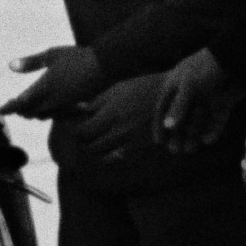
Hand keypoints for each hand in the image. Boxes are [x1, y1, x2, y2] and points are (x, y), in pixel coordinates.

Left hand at [4, 41, 107, 120]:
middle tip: (12, 106)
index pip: (21, 102)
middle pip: (30, 112)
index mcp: (44, 87)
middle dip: (20, 110)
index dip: (10, 108)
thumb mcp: (51, 55)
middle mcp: (52, 101)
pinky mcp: (73, 106)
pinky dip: (46, 113)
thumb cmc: (77, 57)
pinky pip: (55, 115)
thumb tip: (10, 66)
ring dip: (32, 112)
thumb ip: (30, 63)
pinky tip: (46, 107)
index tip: (1, 110)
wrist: (104, 66)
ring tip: (26, 108)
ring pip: (43, 115)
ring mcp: (64, 105)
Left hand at [54, 71, 168, 169]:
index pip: (83, 131)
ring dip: (94, 149)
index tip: (70, 126)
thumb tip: (79, 109)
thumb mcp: (120, 88)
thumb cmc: (145, 87)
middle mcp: (121, 130)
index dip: (73, 130)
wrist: (174, 98)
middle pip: (91, 147)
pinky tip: (110, 145)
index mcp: (113, 111)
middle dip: (82, 141)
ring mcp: (132, 141)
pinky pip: (118, 157)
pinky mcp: (142, 149)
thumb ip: (98, 101)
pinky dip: (110, 154)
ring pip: (103, 155)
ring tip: (94, 140)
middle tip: (81, 134)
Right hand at [157, 47, 235, 149]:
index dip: (159, 125)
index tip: (159, 142)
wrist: (237, 58)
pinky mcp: (222, 104)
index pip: (163, 108)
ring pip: (197, 122)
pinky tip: (207, 140)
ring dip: (193, 136)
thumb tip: (168, 127)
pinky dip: (211, 131)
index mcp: (176, 86)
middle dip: (177, 135)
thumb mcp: (189, 85)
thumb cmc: (207, 67)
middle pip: (180, 119)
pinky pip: (215, 121)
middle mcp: (190, 95)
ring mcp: (206, 100)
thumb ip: (178, 107)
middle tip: (175, 151)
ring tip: (190, 150)